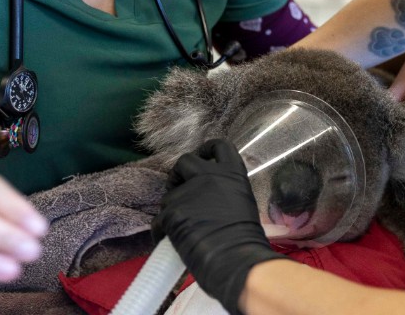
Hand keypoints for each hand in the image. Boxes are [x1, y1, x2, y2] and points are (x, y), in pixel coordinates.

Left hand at [153, 139, 284, 314]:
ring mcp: (188, 193)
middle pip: (184, 161)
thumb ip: (225, 192)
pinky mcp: (171, 212)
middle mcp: (209, 176)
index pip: (219, 146)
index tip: (202, 156)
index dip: (207, 149)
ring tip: (180, 226)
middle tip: (179, 189)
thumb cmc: (246, 240)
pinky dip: (162, 230)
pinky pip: (159, 220)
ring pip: (169, 195)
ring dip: (172, 208)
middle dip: (178, 174)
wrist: (235, 259)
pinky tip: (169, 240)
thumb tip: (209, 200)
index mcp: (232, 174)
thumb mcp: (242, 203)